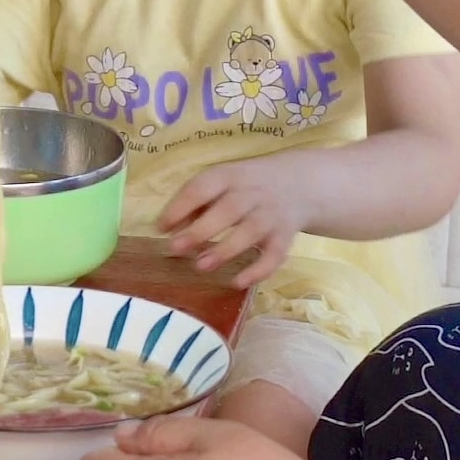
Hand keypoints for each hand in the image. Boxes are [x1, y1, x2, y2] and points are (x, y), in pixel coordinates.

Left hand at [158, 154, 314, 288]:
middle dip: (201, 230)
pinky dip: (258, 270)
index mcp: (229, 176)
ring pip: (251, 231)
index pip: (204, 186)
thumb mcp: (221, 185)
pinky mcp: (285, 237)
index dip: (181, 206)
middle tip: (175, 249)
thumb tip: (168, 229)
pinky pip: (275, 255)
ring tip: (201, 266)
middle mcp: (252, 193)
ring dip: (225, 250)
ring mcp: (271, 215)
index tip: (161, 227)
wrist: (298, 185)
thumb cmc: (245, 188)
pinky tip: (238, 282)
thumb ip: (195, 205)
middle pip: (229, 209)